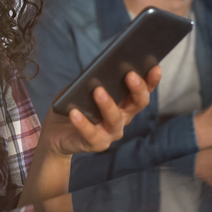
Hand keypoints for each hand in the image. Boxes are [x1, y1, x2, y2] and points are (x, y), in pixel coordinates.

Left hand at [43, 67, 161, 157]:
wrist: (56, 133)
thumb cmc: (74, 106)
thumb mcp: (83, 89)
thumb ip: (92, 80)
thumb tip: (99, 68)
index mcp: (124, 104)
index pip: (142, 92)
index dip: (151, 81)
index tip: (155, 67)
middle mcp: (123, 118)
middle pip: (137, 104)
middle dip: (137, 89)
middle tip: (130, 75)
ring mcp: (111, 133)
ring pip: (115, 119)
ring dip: (108, 104)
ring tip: (98, 91)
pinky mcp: (96, 143)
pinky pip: (91, 133)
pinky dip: (83, 123)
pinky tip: (75, 113)